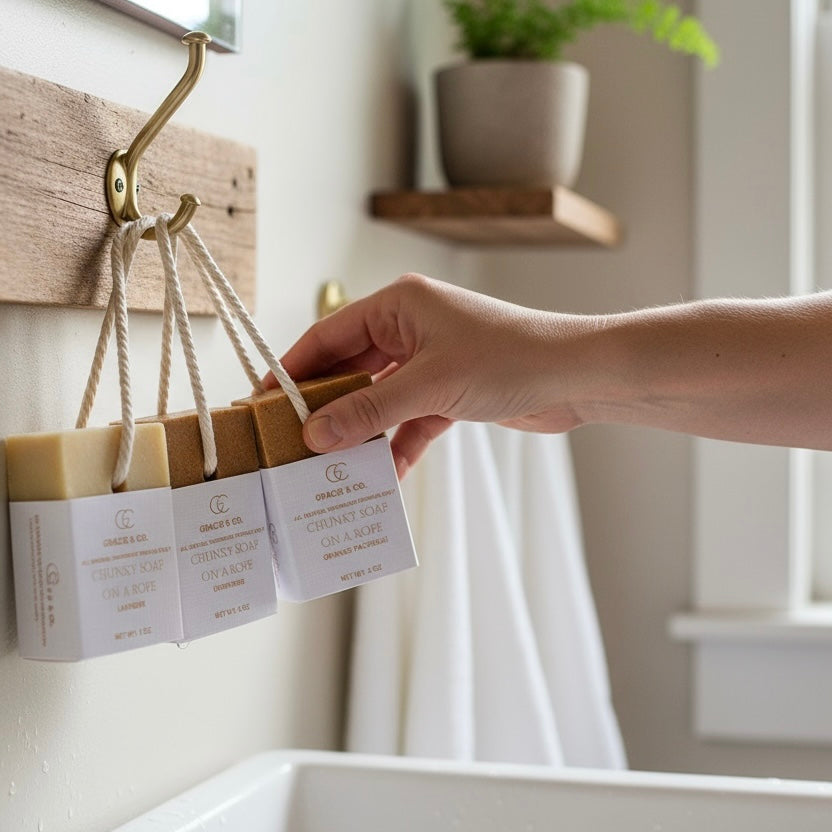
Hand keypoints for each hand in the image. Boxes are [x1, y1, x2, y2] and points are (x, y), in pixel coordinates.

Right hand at [268, 274, 591, 476]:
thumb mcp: (429, 385)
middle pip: (351, 369)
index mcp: (398, 305)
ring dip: (361, 431)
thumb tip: (315, 434)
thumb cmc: (510, 358)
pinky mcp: (450, 392)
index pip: (328, 335)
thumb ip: (370, 409)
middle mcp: (411, 328)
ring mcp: (431, 361)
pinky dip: (398, 445)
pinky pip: (411, 420)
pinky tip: (385, 475)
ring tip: (331, 466)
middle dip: (326, 407)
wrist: (578, 376)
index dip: (293, 369)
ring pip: (379, 398)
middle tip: (292, 442)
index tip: (263, 401)